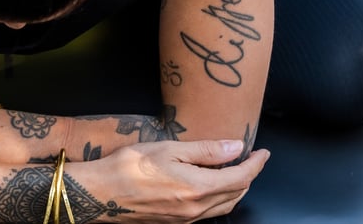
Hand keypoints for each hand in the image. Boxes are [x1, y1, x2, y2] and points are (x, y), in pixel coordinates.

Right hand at [86, 140, 268, 222]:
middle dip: (249, 176)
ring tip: (234, 171)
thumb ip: (205, 150)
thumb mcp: (169, 149)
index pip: (241, 177)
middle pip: (237, 194)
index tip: (262, 153)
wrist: (100, 193)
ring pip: (224, 206)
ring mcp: (186, 218)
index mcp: (198, 188)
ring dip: (236, 189)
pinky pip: (208, 212)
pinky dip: (219, 198)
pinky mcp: (175, 222)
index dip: (256, 164)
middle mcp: (196, 208)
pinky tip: (210, 186)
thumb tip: (235, 147)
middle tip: (250, 159)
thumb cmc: (128, 167)